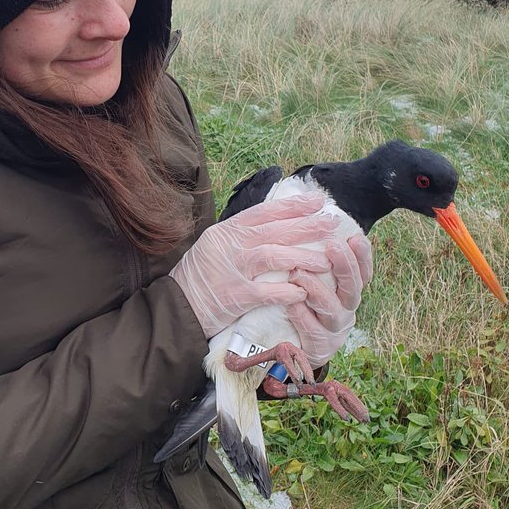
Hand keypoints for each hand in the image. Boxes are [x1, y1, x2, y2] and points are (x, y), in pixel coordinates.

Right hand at [169, 193, 342, 338]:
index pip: (264, 212)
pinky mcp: (234, 296)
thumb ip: (241, 235)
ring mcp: (232, 270)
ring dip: (303, 257)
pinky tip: (304, 291)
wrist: (176, 306)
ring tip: (327, 260)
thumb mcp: (215, 246)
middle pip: (274, 231)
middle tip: (332, 223)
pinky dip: (287, 291)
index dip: (293, 205)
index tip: (317, 201)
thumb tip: (274, 222)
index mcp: (226, 231)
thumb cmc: (199, 277)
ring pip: (273, 257)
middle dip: (307, 226)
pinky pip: (266, 292)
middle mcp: (230, 246)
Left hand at [285, 232, 372, 365]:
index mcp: (348, 291)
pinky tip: (292, 303)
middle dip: (345, 266)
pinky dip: (303, 316)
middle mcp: (346, 309)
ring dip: (318, 290)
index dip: (362, 256)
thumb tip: (315, 220)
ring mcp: (335, 330)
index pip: (363, 272)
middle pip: (353, 288)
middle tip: (333, 246)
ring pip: (334, 311)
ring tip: (299, 274)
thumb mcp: (314, 279)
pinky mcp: (319, 348)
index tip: (355, 237)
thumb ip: (318, 257)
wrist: (293, 345)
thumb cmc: (304, 304)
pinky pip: (313, 332)